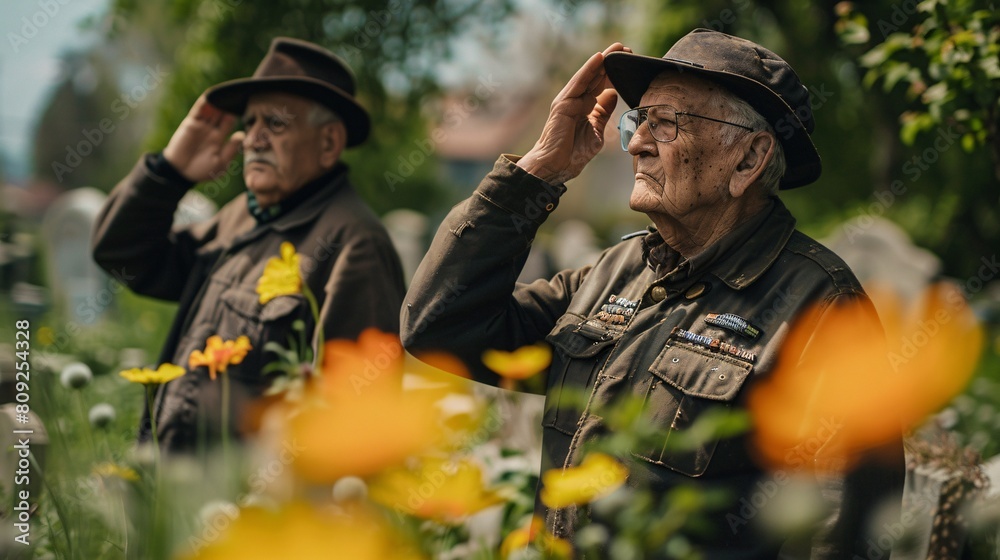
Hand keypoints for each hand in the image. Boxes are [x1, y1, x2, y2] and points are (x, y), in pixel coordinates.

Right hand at [162, 95, 244, 182]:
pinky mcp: (191, 123)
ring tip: (230, 92)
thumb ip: (231, 149)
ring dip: (219, 100)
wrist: (180, 172)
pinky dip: (205, 102)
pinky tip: (212, 95)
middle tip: (241, 94)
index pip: (231, 121)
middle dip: (230, 103)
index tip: (249, 105)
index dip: (238, 113)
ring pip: (212, 109)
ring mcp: (201, 125)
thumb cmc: (201, 170)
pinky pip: (199, 110)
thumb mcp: (221, 162)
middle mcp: (211, 128)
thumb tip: (242, 134)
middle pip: (222, 112)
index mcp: (220, 137)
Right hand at [517, 43, 630, 184]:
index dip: (614, 74)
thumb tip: (613, 94)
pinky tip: (599, 58)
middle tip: (626, 48)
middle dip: (611, 62)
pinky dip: (588, 70)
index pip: (601, 85)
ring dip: (602, 61)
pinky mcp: (563, 104)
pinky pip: (578, 84)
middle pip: (595, 76)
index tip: (629, 63)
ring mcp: (568, 101)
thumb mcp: (596, 131)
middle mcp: (576, 100)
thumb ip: (603, 113)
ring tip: (617, 48)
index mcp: (585, 107)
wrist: (555, 167)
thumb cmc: (572, 154)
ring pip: (588, 76)